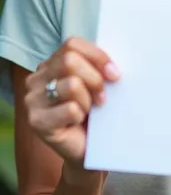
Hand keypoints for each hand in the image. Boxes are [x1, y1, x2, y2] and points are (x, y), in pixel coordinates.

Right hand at [25, 37, 119, 168]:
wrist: (88, 150)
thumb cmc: (93, 114)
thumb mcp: (96, 84)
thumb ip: (97, 67)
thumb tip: (112, 64)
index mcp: (52, 64)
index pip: (72, 44)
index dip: (97, 56)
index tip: (114, 73)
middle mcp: (37, 78)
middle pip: (70, 60)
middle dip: (94, 78)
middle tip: (103, 97)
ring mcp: (33, 99)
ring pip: (71, 84)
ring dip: (88, 100)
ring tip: (88, 111)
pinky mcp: (36, 121)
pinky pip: (70, 109)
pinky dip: (81, 116)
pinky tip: (77, 123)